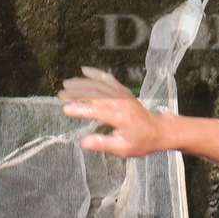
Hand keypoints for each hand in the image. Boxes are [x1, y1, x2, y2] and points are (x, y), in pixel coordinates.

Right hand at [59, 70, 181, 158]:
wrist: (158, 130)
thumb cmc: (141, 142)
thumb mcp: (123, 149)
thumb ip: (103, 144)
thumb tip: (83, 142)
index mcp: (120, 116)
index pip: (96, 110)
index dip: (80, 109)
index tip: (66, 110)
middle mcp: (120, 102)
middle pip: (95, 94)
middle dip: (76, 93)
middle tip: (61, 95)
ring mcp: (122, 94)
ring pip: (99, 85)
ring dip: (82, 83)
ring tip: (66, 84)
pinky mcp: (123, 91)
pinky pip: (108, 79)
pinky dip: (96, 73)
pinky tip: (85, 70)